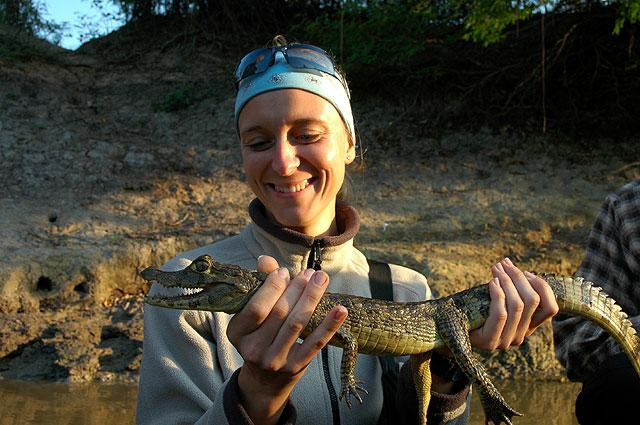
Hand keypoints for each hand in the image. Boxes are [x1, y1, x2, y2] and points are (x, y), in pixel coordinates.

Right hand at [226, 255, 346, 424]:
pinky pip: (315, 343)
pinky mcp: (295, 367)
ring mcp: (275, 361)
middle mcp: (253, 350)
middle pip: (279, 313)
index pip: (256, 308)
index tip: (284, 271)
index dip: (271, 287)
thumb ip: (260, 285)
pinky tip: (341, 309)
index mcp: (237, 333)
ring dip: (312, 298)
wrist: (266, 379)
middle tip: (309, 273)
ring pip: (297, 324)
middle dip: (297, 288)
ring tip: (321, 279)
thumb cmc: (260, 335)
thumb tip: (265, 259)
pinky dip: (329, 325)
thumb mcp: (253, 315)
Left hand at [470, 257, 558, 349]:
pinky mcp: (490, 341)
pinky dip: (498, 294)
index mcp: (528, 326)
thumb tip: (509, 265)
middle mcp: (520, 335)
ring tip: (496, 269)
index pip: (551, 308)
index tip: (525, 272)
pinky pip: (501, 313)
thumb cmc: (475, 308)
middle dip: (519, 277)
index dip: (542, 286)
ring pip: (518, 305)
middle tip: (504, 264)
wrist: (451, 328)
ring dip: (507, 281)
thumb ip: (509, 289)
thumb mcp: (497, 298)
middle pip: (533, 301)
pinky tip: (492, 282)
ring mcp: (506, 340)